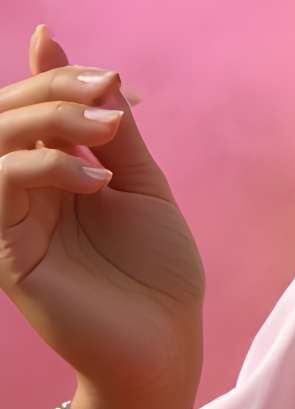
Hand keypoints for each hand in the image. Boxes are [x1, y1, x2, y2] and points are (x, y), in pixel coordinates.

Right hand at [0, 27, 202, 408]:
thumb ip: (111, 130)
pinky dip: (45, 169)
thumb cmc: (156, 268)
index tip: (110, 75)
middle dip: (50, 88)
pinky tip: (96, 180)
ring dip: (48, 121)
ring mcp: (8, 221)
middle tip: (106, 87)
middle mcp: (21, 193)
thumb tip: (94, 68)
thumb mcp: (140, 182)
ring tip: (106, 128)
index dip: (56, 76)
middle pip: (2, 118)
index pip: (26, 107)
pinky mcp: (5, 253)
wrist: (164, 340)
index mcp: (49, 172)